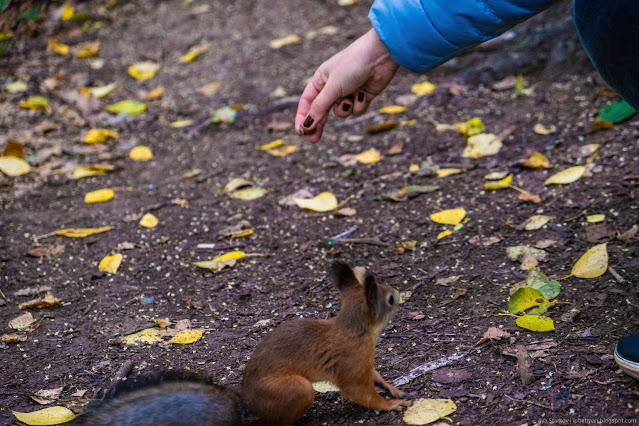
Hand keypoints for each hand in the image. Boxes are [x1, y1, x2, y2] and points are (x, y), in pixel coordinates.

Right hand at [295, 28, 398, 143]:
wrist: (380, 56)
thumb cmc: (353, 65)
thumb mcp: (333, 87)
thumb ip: (320, 107)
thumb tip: (307, 126)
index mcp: (320, 80)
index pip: (307, 102)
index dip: (303, 118)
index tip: (301, 132)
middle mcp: (332, 87)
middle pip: (321, 111)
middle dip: (319, 124)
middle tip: (314, 140)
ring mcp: (348, 92)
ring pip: (341, 113)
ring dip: (345, 110)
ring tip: (351, 98)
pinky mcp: (362, 96)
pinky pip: (356, 111)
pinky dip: (359, 106)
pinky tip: (364, 94)